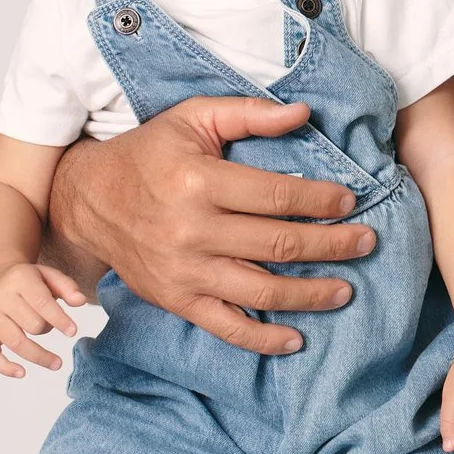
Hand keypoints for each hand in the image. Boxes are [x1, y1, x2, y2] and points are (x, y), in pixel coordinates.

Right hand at [0, 262, 89, 376]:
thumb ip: (67, 286)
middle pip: (31, 324)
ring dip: (38, 356)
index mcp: (20, 280)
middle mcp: (1, 299)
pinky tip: (22, 373)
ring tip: (57, 364)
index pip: (42, 303)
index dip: (59, 319)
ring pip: (16, 342)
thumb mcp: (48, 274)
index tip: (73, 332)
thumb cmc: (28, 281)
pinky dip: (4, 367)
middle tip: (53, 326)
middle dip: (48, 329)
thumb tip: (81, 301)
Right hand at [47, 95, 376, 353]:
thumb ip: (249, 113)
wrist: (87, 199)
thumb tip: (302, 113)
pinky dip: (262, 339)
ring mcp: (183, 271)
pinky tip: (296, 339)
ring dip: (310, 295)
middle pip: (278, 244)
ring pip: (260, 291)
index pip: (276, 196)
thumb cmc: (149, 153)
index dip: (320, 200)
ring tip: (346, 291)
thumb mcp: (193, 118)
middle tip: (367, 244)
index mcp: (199, 181)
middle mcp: (191, 230)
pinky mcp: (175, 299)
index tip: (350, 201)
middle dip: (332, 246)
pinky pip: (225, 327)